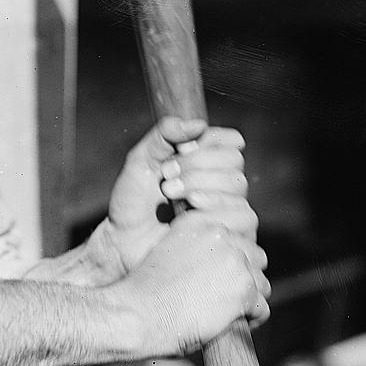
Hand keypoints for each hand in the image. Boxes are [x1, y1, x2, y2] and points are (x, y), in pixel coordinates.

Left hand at [101, 117, 257, 271]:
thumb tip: (198, 124)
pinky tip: (185, 216)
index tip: (179, 151)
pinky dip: (210, 210)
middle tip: (166, 178)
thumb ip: (164, 134)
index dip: (208, 142)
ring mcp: (228, 210)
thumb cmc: (133, 203)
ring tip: (170, 195)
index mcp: (206, 162)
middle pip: (234, 161)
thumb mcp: (141, 160)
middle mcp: (222, 184)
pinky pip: (241, 215)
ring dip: (200, 185)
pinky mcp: (230, 235)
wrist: (124, 241)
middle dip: (197, 165)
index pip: (230, 141)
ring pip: (238, 185)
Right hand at [115, 210, 270, 357]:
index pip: (243, 219)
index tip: (230, 263)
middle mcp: (220, 235)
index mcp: (199, 221)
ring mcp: (234, 260)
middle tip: (225, 295)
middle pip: (254, 254)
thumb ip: (197, 244)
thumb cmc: (146, 292)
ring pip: (260, 282)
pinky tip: (232, 325)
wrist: (136, 314)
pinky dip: (251, 320)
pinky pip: (262, 307)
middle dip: (244, 275)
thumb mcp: (168, 250)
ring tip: (227, 312)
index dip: (241, 244)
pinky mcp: (243, 289)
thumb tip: (221, 256)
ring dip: (248, 298)